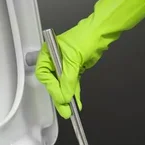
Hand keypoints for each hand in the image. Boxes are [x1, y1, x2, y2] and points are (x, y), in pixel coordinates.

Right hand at [34, 0, 144, 118]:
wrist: (100, 33)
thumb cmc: (85, 38)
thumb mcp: (74, 60)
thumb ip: (68, 80)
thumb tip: (65, 96)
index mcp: (48, 53)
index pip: (44, 75)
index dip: (52, 87)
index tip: (60, 97)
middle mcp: (54, 60)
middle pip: (53, 82)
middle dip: (59, 96)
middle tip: (64, 110)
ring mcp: (64, 65)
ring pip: (63, 85)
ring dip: (67, 97)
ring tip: (69, 111)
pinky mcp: (74, 69)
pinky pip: (72, 84)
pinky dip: (74, 93)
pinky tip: (76, 103)